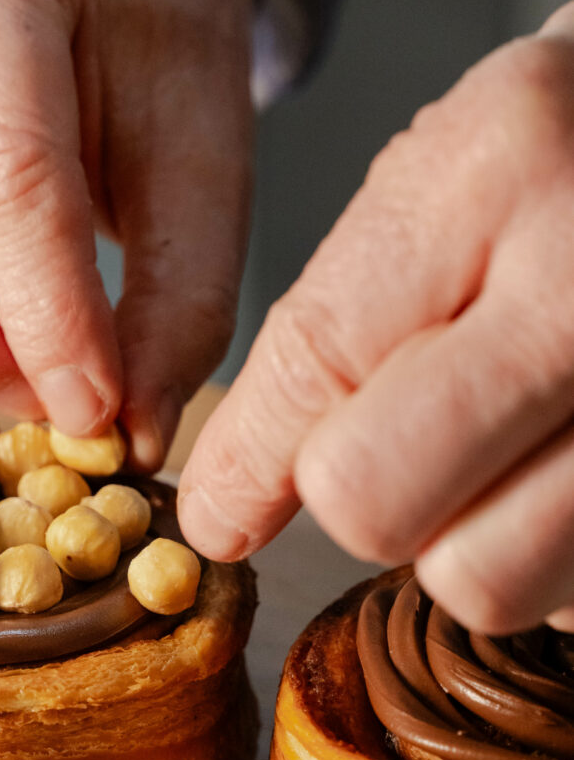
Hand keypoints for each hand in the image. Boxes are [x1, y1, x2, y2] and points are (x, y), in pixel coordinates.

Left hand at [180, 3, 573, 632]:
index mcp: (501, 164)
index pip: (314, 367)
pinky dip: (554, 554)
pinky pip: (573, 595)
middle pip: (374, 503)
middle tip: (408, 452)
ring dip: (469, 544)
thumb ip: (333, 333)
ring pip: (483, 582)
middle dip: (366, 498)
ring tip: (511, 457)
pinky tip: (571, 467)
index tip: (221, 510)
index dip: (245, 462)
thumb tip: (223, 514)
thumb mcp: (455, 182)